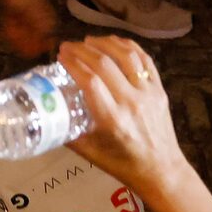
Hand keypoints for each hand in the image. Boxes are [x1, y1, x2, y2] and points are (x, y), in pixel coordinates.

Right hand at [56, 37, 194, 194]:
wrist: (163, 171)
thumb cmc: (124, 165)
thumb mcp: (90, 154)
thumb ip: (68, 133)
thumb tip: (47, 113)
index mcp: (112, 120)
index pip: (90, 82)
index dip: (73, 64)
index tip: (60, 56)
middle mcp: (131, 102)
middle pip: (105, 65)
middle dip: (82, 50)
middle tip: (67, 46)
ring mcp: (149, 94)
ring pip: (126, 56)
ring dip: (104, 43)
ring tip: (88, 40)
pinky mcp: (160, 90)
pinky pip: (145, 60)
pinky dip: (128, 46)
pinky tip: (113, 42)